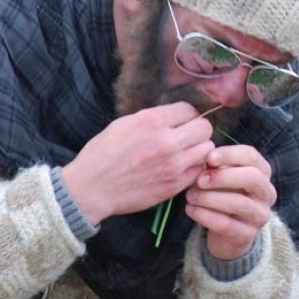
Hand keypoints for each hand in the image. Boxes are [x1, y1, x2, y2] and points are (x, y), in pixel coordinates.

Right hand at [61, 102, 214, 224]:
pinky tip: (181, 168)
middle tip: (188, 136)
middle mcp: (167, 142)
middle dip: (198, 129)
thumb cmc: (102, 154)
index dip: (186, 115)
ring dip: (199, 149)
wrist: (91, 189)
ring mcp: (173, 165)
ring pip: (207, 149)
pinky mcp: (174, 186)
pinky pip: (199, 171)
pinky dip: (194, 168)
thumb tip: (174, 116)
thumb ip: (152, 118)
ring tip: (186, 152)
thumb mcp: (123, 124)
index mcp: (152, 121)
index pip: (189, 109)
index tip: (181, 121)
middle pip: (205, 128)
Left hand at [185, 145, 276, 260]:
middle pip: (251, 178)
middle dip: (222, 177)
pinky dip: (205, 215)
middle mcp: (267, 193)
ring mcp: (259, 215)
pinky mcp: (247, 235)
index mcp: (263, 172)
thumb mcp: (222, 177)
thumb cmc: (224, 194)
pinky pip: (226, 224)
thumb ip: (217, 167)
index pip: (250, 156)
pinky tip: (191, 209)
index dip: (229, 154)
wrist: (227, 233)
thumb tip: (205, 159)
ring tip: (190, 196)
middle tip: (199, 180)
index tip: (208, 157)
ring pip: (238, 203)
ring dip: (209, 198)